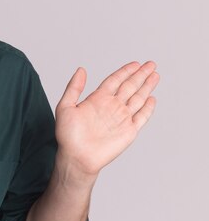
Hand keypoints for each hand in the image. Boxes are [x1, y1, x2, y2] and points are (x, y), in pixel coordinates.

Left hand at [54, 61, 158, 179]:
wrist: (77, 157)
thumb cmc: (67, 135)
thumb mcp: (65, 107)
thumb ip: (74, 88)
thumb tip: (81, 69)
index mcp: (97, 99)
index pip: (115, 80)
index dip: (125, 71)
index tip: (135, 63)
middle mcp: (111, 106)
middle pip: (129, 86)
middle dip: (140, 75)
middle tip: (150, 64)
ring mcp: (121, 118)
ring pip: (137, 98)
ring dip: (147, 87)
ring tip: (155, 75)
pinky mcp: (128, 131)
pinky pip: (141, 117)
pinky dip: (147, 108)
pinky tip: (152, 99)